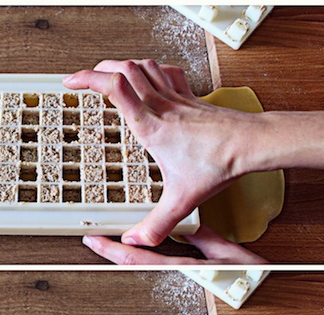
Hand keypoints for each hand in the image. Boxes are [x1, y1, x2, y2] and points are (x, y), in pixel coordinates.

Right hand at [64, 60, 260, 246]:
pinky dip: (153, 69)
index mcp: (151, 125)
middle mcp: (161, 106)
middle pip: (125, 68)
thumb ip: (157, 224)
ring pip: (145, 65)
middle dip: (99, 68)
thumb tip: (135, 242)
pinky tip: (150, 77)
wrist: (251, 144)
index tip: (72, 82)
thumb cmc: (221, 162)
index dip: (88, 79)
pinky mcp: (191, 98)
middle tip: (84, 78)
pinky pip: (168, 72)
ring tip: (110, 73)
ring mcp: (177, 98)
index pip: (115, 87)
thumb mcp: (183, 199)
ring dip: (124, 64)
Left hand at [83, 225, 269, 264]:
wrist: (263, 294)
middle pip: (134, 265)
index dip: (113, 250)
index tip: (94, 241)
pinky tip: (132, 250)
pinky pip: (154, 269)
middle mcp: (177, 277)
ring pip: (142, 268)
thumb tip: (177, 225)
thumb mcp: (224, 250)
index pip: (140, 259)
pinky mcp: (184, 280)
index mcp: (184, 269)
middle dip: (111, 254)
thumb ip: (199, 237)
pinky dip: (139, 259)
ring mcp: (179, 280)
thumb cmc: (249, 275)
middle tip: (91, 240)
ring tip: (105, 243)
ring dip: (122, 256)